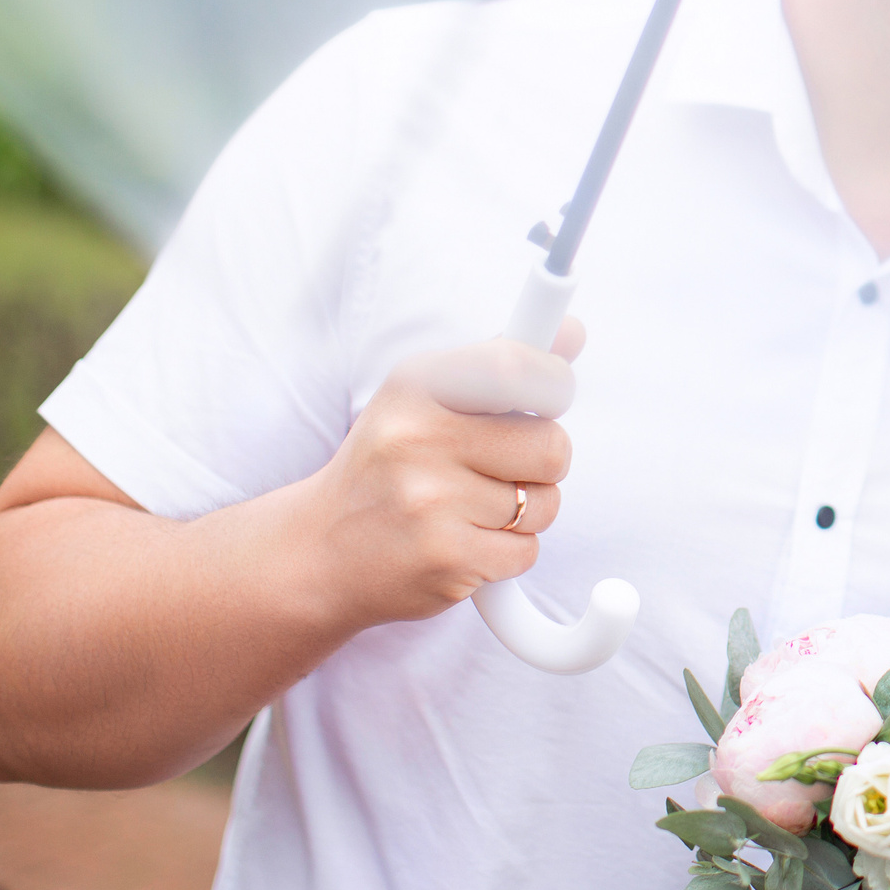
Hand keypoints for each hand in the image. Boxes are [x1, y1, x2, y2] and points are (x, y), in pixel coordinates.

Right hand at [293, 318, 583, 629]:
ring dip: (526, 512)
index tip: (551, 397)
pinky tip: (463, 544)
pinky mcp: (445, 560)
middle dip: (543, 463)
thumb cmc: (386, 466)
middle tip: (503, 468)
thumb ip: (499, 363)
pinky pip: (526, 552)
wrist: (316, 553)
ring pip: (545, 504)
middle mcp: (418, 439)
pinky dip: (507, 553)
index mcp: (416, 387)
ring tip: (473, 510)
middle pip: (553, 447)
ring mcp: (430, 502)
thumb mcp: (423, 398)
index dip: (554, 383)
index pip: (517, 368)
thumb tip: (572, 330)